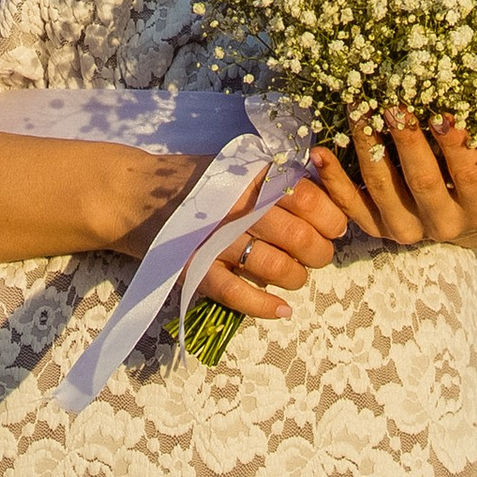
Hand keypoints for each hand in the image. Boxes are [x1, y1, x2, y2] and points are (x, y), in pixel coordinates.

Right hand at [190, 164, 352, 325]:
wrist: (143, 194)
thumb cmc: (205, 181)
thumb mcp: (246, 167)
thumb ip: (284, 179)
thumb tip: (331, 199)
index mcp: (253, 178)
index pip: (308, 199)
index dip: (330, 218)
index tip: (333, 226)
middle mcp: (237, 208)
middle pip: (298, 238)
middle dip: (319, 252)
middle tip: (316, 252)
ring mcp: (216, 241)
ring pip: (275, 269)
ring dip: (296, 278)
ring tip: (295, 274)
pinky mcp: (197, 271)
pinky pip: (238, 295)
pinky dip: (265, 307)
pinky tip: (281, 309)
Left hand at [309, 110, 476, 251]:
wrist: (461, 217)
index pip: (471, 180)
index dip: (458, 151)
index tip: (447, 114)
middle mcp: (441, 226)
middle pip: (422, 184)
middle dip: (408, 142)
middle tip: (394, 100)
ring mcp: (403, 229)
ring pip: (381, 192)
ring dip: (366, 150)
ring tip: (356, 107)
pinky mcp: (371, 226)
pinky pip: (348, 206)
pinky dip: (332, 180)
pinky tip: (318, 150)